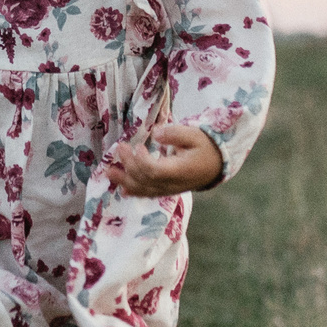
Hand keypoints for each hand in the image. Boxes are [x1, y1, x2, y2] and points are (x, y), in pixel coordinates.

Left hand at [105, 123, 223, 197]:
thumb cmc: (206, 146)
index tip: (138, 146)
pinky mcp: (167, 190)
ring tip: (109, 172)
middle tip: (120, 147)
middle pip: (145, 180)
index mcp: (180, 170)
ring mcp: (169, 189)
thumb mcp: (195, 135)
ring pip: (144, 189)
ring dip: (125, 180)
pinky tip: (122, 189)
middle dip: (129, 165)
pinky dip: (135, 191)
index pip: (155, 171)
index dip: (142, 161)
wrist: (217, 165)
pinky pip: (149, 193)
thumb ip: (175, 134)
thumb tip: (155, 133)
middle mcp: (173, 183)